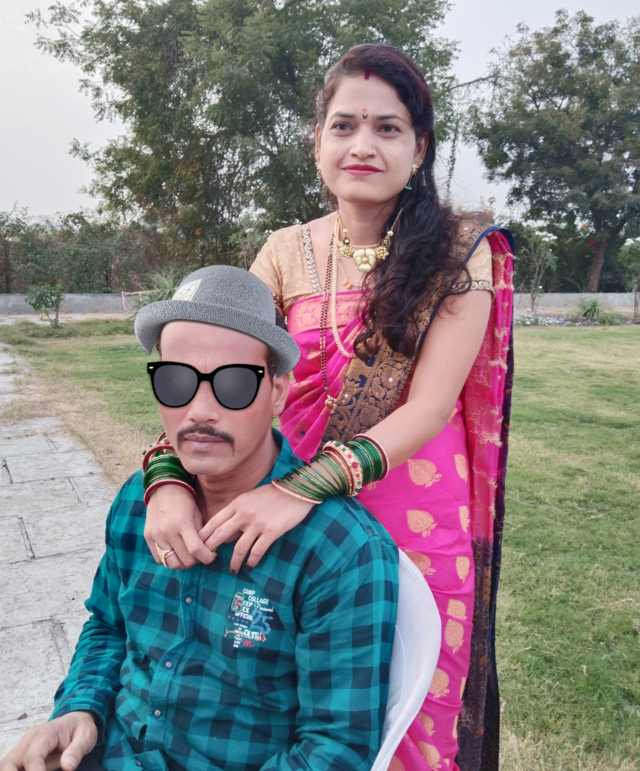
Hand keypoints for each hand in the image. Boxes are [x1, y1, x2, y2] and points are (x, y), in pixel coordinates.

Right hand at [0, 711, 97, 770]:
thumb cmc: (80, 728)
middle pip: (9, 762)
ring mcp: (23, 748)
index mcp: (45, 733)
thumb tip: (67, 767)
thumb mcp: (86, 736)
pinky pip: (11, 767)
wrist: (76, 720)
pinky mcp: (22, 755)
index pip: (32, 757)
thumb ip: (77, 750)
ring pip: (6, 765)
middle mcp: (29, 740)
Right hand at [144, 483, 213, 568]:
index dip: (207, 557)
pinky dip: (169, 559)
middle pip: (185, 561)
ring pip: (171, 563)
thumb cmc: (185, 501)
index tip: (211, 555)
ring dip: (182, 562)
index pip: (196, 550)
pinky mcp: (148, 537)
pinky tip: (175, 551)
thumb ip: (201, 535)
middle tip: (200, 554)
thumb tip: (207, 552)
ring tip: (187, 554)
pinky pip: (159, 559)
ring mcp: (156, 535)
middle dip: (196, 560)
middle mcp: (167, 531)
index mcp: (183, 523)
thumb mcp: (197, 515)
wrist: (163, 488)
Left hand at [200, 484, 314, 573]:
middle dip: (211, 549)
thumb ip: (238, 513)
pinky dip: (252, 561)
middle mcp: (244, 514)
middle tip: (206, 560)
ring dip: (234, 561)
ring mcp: (257, 524)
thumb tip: (228, 533)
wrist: (296, 491)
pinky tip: (250, 566)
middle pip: (220, 535)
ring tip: (232, 569)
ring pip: (239, 548)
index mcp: (237, 503)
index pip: (215, 521)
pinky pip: (257, 551)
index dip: (205, 535)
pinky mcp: (271, 532)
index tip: (199, 545)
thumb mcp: (251, 498)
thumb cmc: (273, 494)